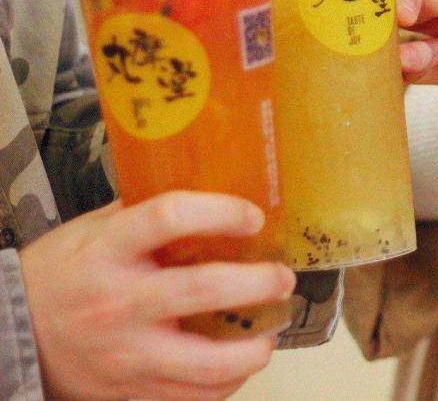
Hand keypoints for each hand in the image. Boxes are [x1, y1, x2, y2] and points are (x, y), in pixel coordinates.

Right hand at [21, 192, 294, 400]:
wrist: (15, 333)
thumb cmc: (61, 273)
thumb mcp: (93, 229)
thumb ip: (145, 212)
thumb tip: (211, 188)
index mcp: (107, 250)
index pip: (169, 217)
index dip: (220, 212)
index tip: (253, 217)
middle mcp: (118, 301)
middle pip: (201, 290)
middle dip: (256, 283)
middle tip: (281, 277)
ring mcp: (126, 351)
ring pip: (204, 361)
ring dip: (251, 348)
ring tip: (270, 331)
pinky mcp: (131, 388)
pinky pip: (192, 395)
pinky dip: (227, 382)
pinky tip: (241, 361)